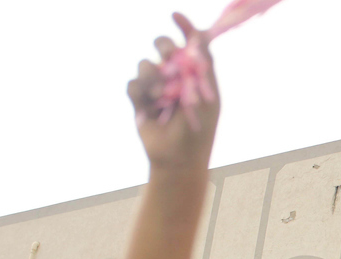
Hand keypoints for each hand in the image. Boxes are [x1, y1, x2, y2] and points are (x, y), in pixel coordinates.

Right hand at [127, 13, 219, 170]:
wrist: (179, 159)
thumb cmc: (199, 131)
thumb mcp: (207, 97)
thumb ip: (204, 66)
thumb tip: (200, 35)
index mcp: (196, 74)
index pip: (190, 43)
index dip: (184, 27)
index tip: (175, 16)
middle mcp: (176, 77)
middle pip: (163, 47)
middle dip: (164, 48)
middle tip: (168, 58)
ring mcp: (156, 88)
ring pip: (145, 65)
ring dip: (152, 78)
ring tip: (161, 98)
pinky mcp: (140, 100)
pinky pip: (132, 84)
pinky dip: (140, 92)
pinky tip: (148, 106)